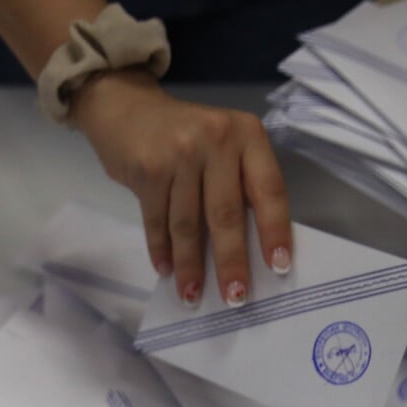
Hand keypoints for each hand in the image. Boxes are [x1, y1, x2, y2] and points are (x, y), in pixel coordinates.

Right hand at [70, 69, 290, 307]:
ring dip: (190, 264)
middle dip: (230, 261)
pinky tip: (166, 270)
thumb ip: (239, 183)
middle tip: (235, 298)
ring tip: (193, 295)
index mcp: (247, 134)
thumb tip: (250, 249)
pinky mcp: (147, 169)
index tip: (278, 267)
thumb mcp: (223, 146)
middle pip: (226, 213)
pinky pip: (157, 220)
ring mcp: (179, 153)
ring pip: (188, 223)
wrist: (127, 108)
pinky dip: (161, 249)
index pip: (268, 189)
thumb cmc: (185, 135)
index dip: (274, 231)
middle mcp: (216, 139)